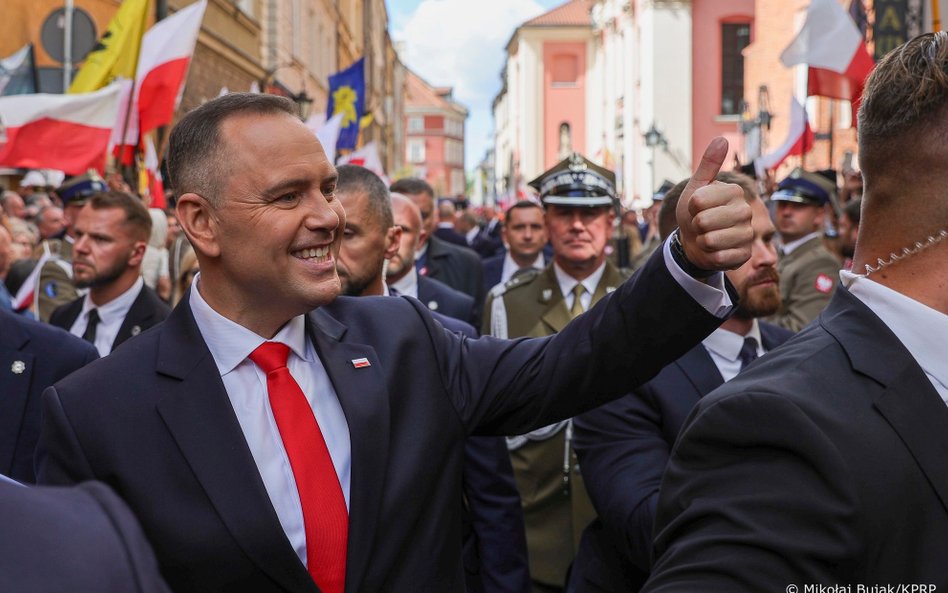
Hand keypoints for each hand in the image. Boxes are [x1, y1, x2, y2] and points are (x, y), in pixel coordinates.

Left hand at [675, 137, 752, 270]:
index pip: (698, 201)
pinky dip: (711, 256)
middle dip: (694, 225)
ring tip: (707, 237)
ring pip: (711, 240)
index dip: (690, 207)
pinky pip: (720, 257)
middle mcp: (745, 211)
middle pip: (703, 221)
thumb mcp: (696, 188)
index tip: (696, 207)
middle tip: (701, 225)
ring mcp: (748, 234)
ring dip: (701, 242)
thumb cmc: (695, 213)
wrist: (696, 241)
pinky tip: (716, 251)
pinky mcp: (745, 254)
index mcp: (734, 192)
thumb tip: (722, 138)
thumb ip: (707, 166)